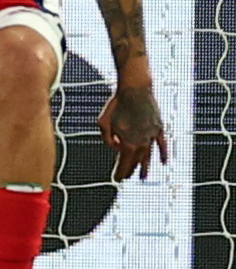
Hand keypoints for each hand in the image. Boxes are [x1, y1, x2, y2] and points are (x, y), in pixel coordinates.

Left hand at [101, 59, 167, 178]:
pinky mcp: (159, 128)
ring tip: (143, 177)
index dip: (121, 171)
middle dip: (131, 170)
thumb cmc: (116, 105)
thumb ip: (108, 139)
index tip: (118, 179)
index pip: (124, 162)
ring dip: (146, 167)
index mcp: (128, 141)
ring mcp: (152, 135)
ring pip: (149, 155)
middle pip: (136, 160)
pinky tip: (164, 162)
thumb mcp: (103, 122)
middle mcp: (141, 141)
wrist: (135, 90)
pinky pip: (162, 144)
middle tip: (127, 178)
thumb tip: (117, 148)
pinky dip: (164, 154)